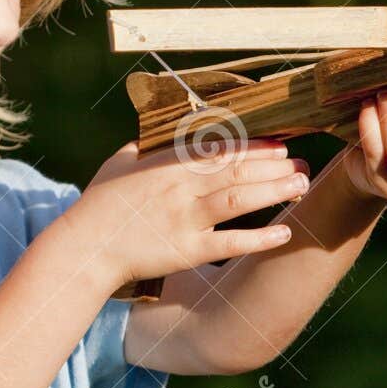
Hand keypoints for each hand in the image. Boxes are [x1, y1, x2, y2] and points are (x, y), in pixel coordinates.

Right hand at [64, 138, 310, 292]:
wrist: (84, 248)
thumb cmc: (97, 206)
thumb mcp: (118, 164)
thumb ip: (142, 149)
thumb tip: (155, 136)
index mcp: (167, 165)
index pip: (219, 150)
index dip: (253, 146)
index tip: (280, 144)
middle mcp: (180, 188)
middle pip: (236, 171)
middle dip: (273, 166)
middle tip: (302, 163)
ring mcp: (184, 219)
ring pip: (238, 200)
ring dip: (274, 192)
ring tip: (302, 185)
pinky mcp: (186, 251)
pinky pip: (229, 243)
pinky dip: (258, 239)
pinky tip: (284, 233)